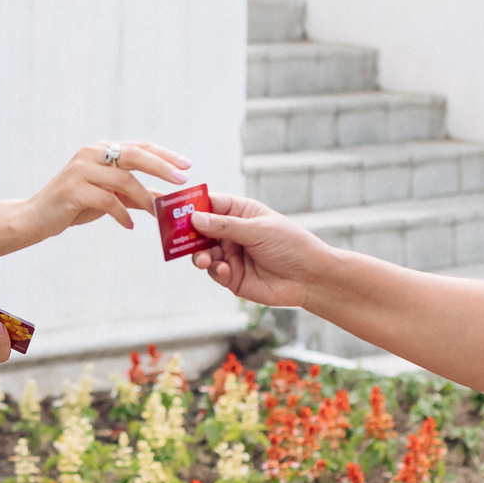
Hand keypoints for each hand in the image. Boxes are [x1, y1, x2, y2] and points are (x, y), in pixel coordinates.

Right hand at [24, 141, 190, 238]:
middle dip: (161, 167)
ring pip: (123, 180)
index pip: (139, 147)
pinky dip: (122, 214)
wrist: (37, 217)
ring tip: (156, 213)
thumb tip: (166, 200)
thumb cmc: (76, 205)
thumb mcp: (109, 196)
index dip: (164, 155)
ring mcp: (80, 171)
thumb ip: (135, 195)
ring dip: (144, 198)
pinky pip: (107, 201)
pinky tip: (130, 225)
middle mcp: (91, 155)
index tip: (187, 166)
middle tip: (182, 180)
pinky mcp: (73, 190)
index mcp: (101, 150)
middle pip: (134, 155)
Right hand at [184, 195, 332, 307]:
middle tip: (177, 238)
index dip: (192, 206)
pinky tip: (225, 270)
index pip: (210, 205)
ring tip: (203, 259)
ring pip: (202, 252)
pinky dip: (215, 270)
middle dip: (189, 235)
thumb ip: (225, 225)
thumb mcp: (258, 230)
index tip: (174, 210)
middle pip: (200, 230)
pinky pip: (214, 272)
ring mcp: (230, 255)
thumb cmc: (290, 245)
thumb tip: (195, 218)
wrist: (309, 278)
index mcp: (240, 213)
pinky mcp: (232, 277)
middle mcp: (232, 233)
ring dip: (199, 255)